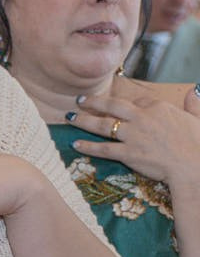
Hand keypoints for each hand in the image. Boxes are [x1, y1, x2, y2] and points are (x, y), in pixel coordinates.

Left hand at [69, 83, 199, 194]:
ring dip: (83, 120)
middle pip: (112, 106)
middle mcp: (141, 118)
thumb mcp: (198, 117)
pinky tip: (76, 144)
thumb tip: (194, 90)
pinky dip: (88, 147)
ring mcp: (132, 136)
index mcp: (158, 107)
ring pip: (102, 125)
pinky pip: (103, 149)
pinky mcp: (128, 154)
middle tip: (79, 99)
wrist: (193, 165)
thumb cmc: (198, 143)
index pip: (136, 101)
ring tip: (69, 117)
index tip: (116, 105)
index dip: (126, 104)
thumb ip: (193, 104)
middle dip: (93, 102)